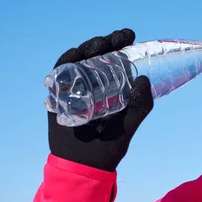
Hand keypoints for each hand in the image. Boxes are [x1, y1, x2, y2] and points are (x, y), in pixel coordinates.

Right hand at [47, 28, 153, 171]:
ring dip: (87, 48)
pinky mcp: (57, 97)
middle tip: (118, 38)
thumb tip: (144, 80)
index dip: (120, 43)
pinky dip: (64, 63)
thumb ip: (140, 105)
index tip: (129, 35)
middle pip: (96, 55)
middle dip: (106, 41)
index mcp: (109, 86)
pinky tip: (74, 56)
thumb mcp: (129, 124)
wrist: (84, 167)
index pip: (114, 58)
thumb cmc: (108, 146)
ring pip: (78, 60)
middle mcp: (91, 84)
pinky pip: (58, 75)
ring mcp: (74, 89)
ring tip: (100, 45)